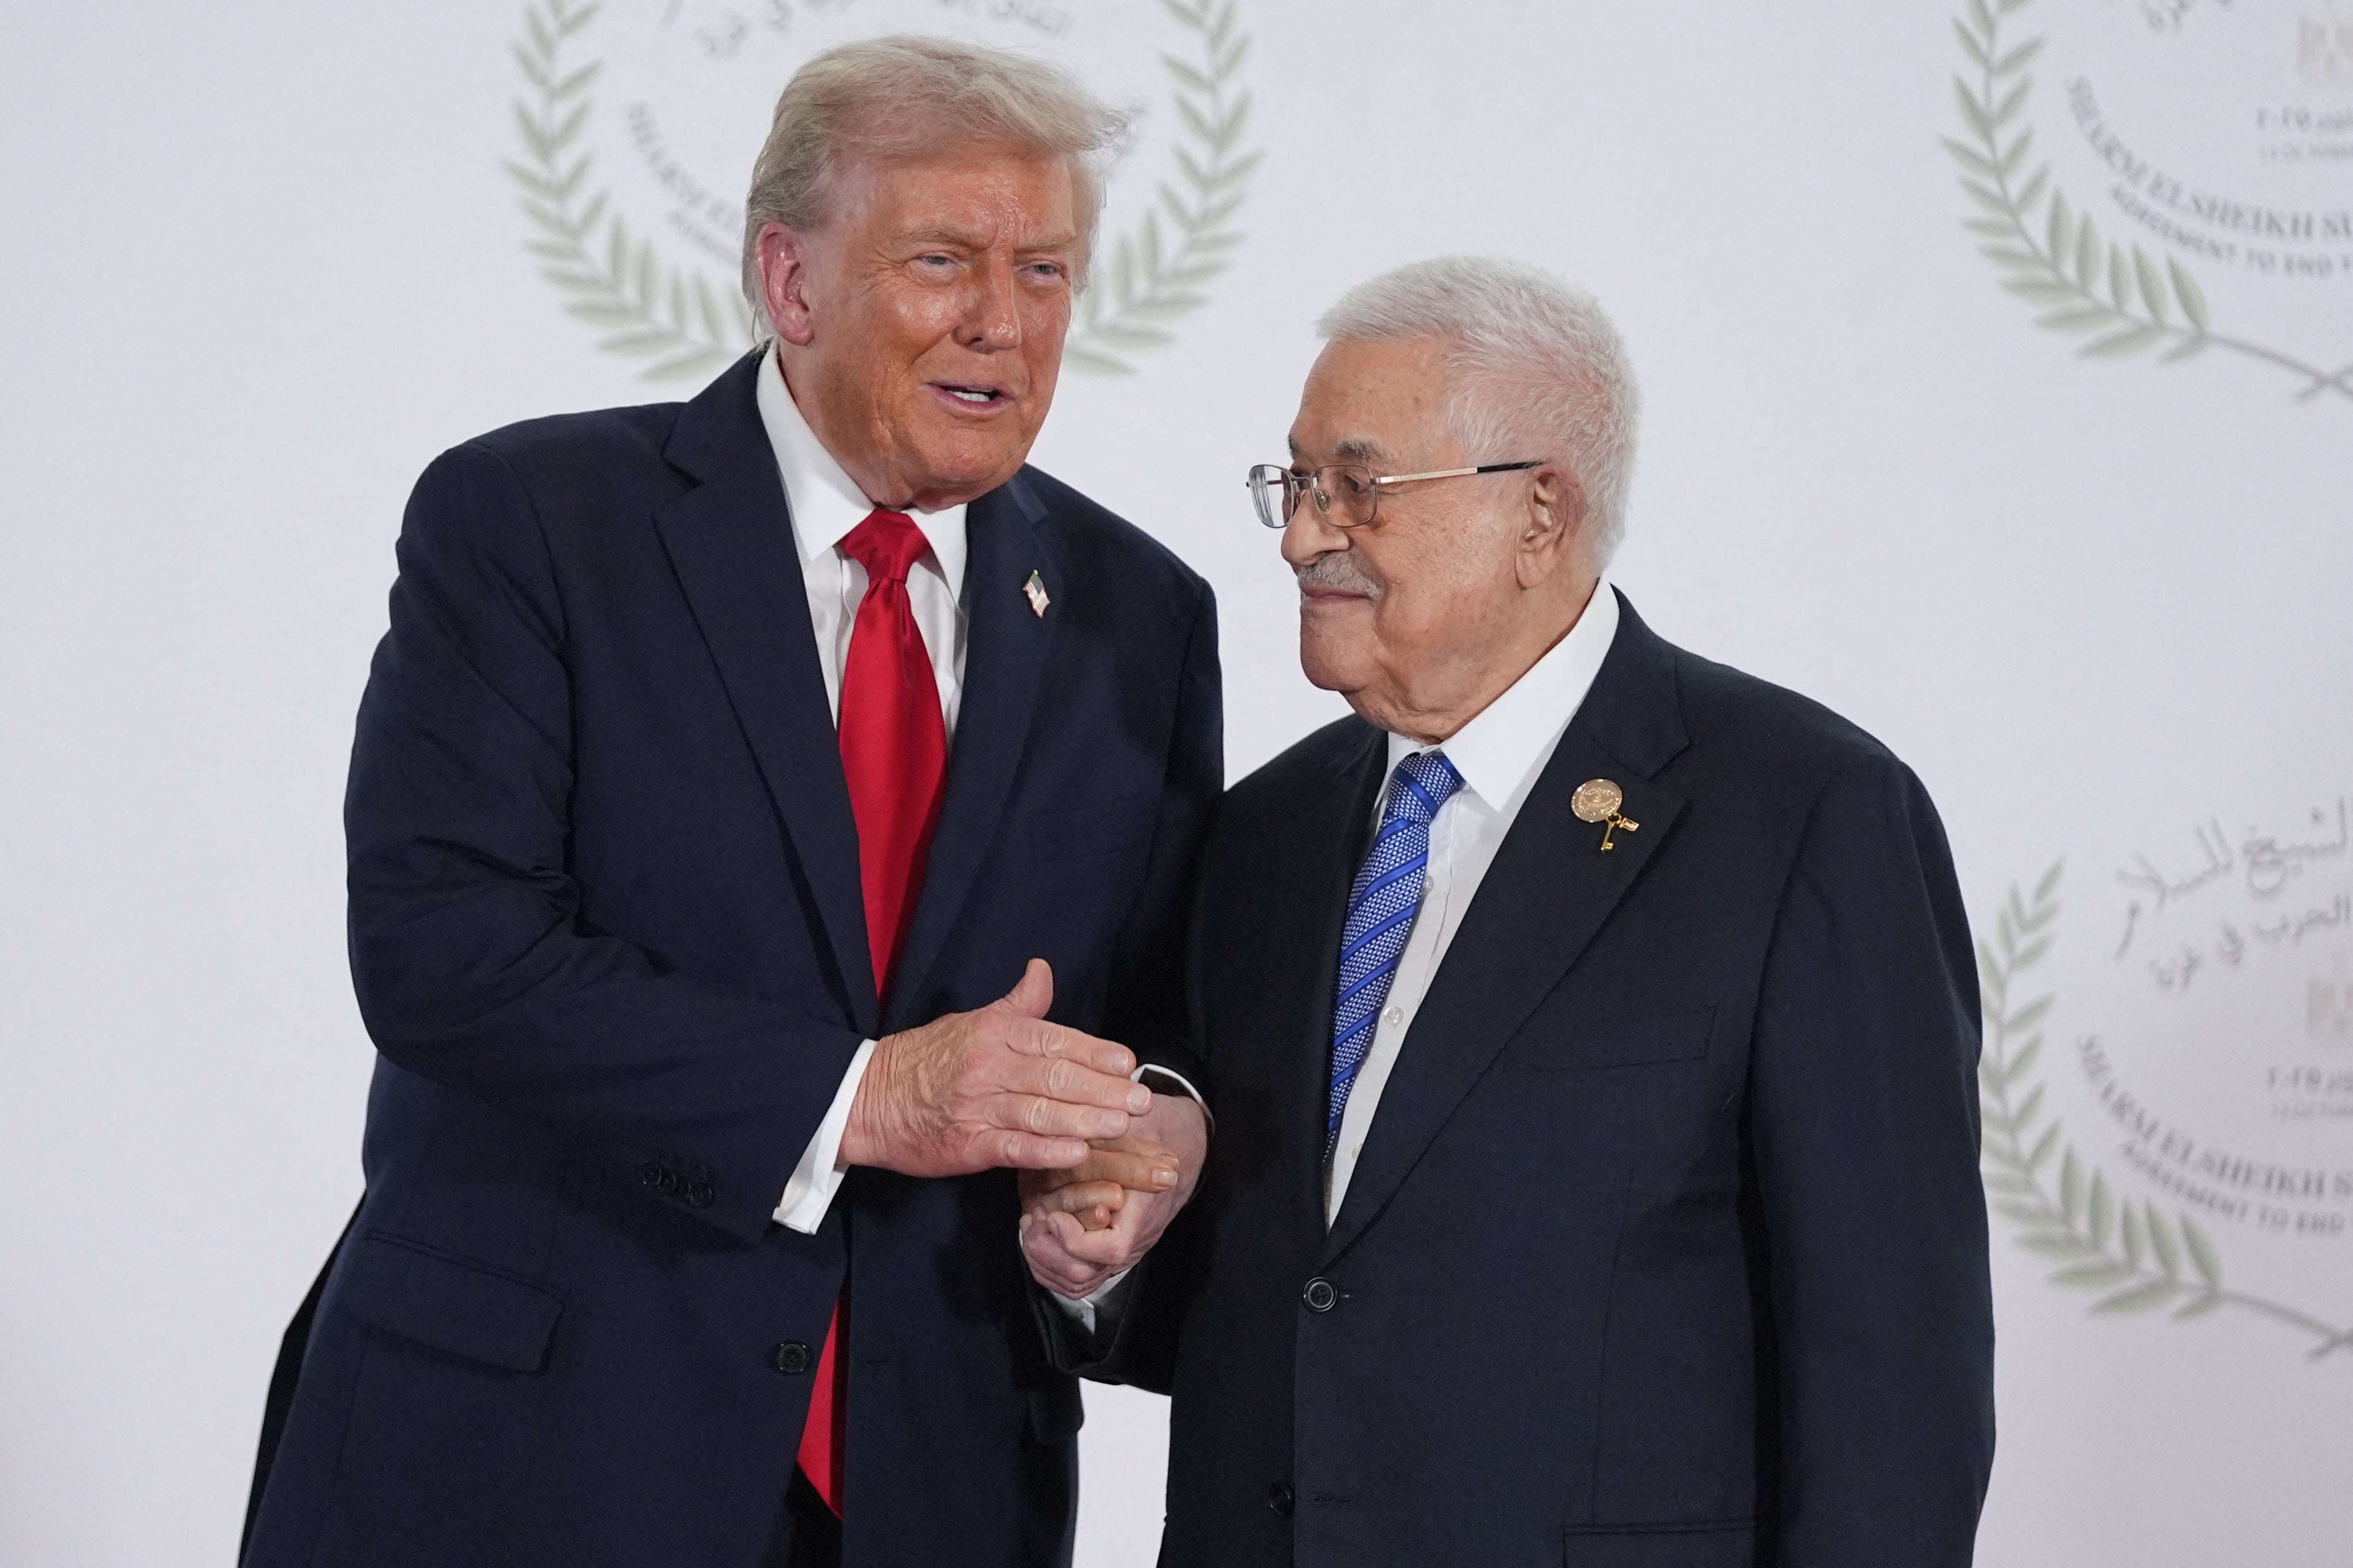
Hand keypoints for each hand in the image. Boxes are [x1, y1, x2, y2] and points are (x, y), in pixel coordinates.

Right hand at [840, 959, 1167, 1179]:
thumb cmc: (924, 1059)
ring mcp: (978, 1107)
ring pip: (1041, 1111)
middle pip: (1055, 1076)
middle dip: (1103, 1089)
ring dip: (1085, 1118)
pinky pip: (1014, 1146)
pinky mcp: (967, 1145)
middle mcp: (989, 1066)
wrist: (866, 1100)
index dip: (1094, 1051)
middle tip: (1141, 1100)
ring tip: (1121, 1124)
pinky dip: (1047, 1150)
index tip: (1128, 1063)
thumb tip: (1043, 969)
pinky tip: (1078, 1152)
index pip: (1054, 1039)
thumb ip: (1017, 1004)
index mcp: (993, 1033)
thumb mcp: (970, 1021)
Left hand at [1020, 1092, 1207, 1300]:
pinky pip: (1078, 1281)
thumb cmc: (1153, 1125)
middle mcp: (1136, 1236)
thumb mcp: (1134, 1117)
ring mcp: (1126, 1249)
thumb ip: (1106, 1127)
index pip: (1111, 1248)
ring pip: (1078, 1282)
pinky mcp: (1113, 1254)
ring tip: (1033, 1226)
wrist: (1181, 1142)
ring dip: (1045, 1260)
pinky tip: (1039, 1238)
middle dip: (1048, 1251)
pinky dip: (1050, 1267)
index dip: (1074, 1237)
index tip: (1050, 1212)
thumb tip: (1070, 1134)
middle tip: (1033, 1219)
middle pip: (1086, 1273)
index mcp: (1144, 1206)